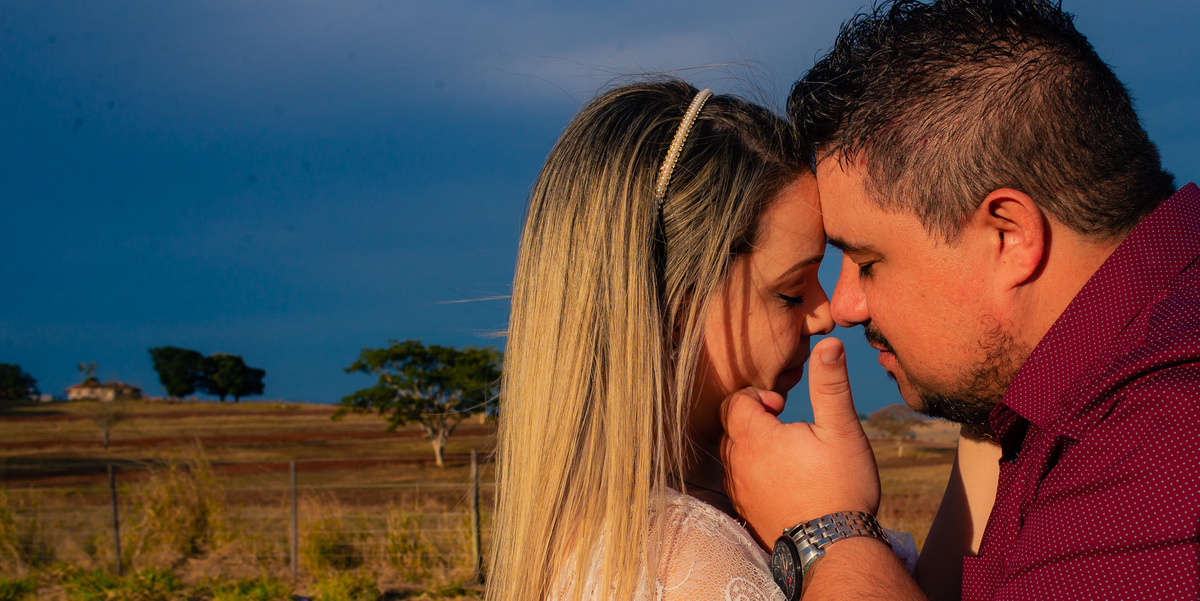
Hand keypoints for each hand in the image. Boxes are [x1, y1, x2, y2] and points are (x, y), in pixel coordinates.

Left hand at [720, 337, 880, 546]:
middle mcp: (737, 464)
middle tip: (786, 427)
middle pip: (729, 426)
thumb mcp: (841, 430)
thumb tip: (830, 344)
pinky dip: (752, 473)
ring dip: (752, 447)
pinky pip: (737, 482)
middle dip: (753, 419)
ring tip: (786, 452)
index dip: (758, 397)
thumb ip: (831, 385)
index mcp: (755, 438)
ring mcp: (738, 492)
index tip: (783, 407)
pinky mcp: (744, 513)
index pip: (734, 402)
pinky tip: (782, 480)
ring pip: (731, 455)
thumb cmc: (840, 487)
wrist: (835, 548)